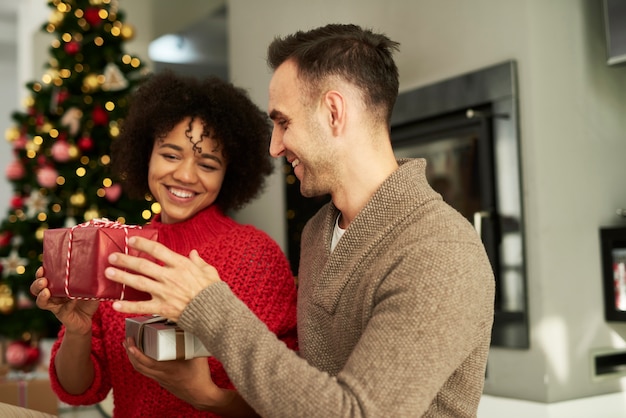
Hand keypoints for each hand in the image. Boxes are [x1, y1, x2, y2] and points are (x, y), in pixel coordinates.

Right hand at [31, 267, 98, 334]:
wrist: (87, 319)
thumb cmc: (86, 300)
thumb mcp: (89, 286)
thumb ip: (90, 279)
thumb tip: (96, 267)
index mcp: (56, 285)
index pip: (43, 277)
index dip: (41, 273)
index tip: (43, 268)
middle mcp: (53, 295)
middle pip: (36, 289)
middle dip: (37, 283)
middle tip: (43, 280)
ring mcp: (56, 305)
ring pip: (41, 301)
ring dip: (42, 296)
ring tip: (46, 291)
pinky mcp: (62, 314)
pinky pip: (62, 309)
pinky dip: (68, 304)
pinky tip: (73, 299)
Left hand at [104, 236, 220, 321]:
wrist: (214, 312)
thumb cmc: (213, 291)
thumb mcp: (209, 271)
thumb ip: (199, 261)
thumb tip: (193, 254)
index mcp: (181, 265)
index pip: (158, 250)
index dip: (143, 243)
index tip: (132, 240)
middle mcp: (169, 277)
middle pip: (143, 265)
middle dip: (125, 260)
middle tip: (112, 256)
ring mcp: (164, 293)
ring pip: (138, 283)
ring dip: (121, 277)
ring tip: (108, 272)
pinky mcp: (162, 308)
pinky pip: (141, 307)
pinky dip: (127, 306)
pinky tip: (115, 304)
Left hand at [123, 337, 230, 410]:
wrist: (201, 395)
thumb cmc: (200, 376)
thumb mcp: (199, 356)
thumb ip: (195, 341)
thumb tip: (192, 327)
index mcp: (168, 368)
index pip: (147, 362)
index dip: (136, 353)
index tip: (130, 343)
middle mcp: (162, 375)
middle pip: (139, 366)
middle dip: (130, 353)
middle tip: (126, 341)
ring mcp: (161, 379)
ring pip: (142, 370)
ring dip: (133, 358)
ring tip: (130, 348)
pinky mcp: (163, 382)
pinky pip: (148, 372)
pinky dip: (141, 364)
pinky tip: (144, 358)